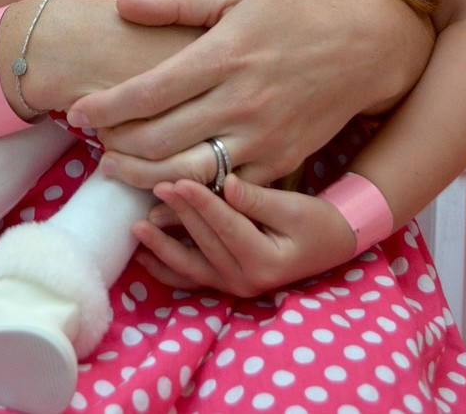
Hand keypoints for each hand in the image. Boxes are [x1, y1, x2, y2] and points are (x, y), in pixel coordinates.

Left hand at [68, 0, 425, 185]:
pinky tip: (161, 187)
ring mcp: (262, 139)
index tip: (75, 111)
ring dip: (143, 178)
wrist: (359, 51)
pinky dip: (189, 194)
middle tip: (90, 143)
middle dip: (116, 146)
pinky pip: (225, 192)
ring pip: (188, 174)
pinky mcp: (278, 165)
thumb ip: (175, 0)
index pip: (150, 91)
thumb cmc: (287, 18)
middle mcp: (241, 102)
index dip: (106, 106)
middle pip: (160, 140)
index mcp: (224, 56)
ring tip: (115, 169)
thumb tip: (122, 2)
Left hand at [132, 173, 356, 295]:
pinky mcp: (225, 281)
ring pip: (191, 265)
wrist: (329, 245)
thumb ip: (257, 199)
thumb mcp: (293, 208)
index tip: (178, 180)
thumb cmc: (315, 222)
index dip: (201, 203)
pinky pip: (191, 278)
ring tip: (136, 227)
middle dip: (178, 214)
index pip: (226, 227)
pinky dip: (166, 269)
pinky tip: (143, 256)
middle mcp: (246, 280)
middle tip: (154, 186)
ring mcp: (233, 285)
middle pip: (204, 242)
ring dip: (162, 247)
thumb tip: (228, 183)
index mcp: (265, 262)